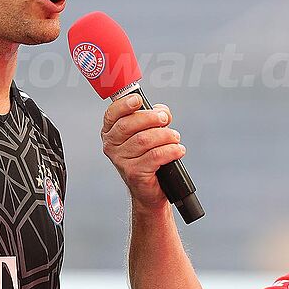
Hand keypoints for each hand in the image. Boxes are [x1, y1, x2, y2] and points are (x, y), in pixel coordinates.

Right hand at [101, 94, 185, 210]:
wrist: (149, 189)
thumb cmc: (148, 157)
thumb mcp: (149, 132)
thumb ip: (153, 116)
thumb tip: (161, 111)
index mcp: (111, 132)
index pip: (112, 114)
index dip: (124, 104)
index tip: (138, 100)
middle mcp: (111, 146)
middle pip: (128, 125)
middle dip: (150, 118)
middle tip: (165, 119)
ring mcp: (121, 160)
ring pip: (144, 140)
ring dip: (165, 135)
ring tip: (175, 138)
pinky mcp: (134, 173)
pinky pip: (155, 156)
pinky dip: (170, 150)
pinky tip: (177, 150)